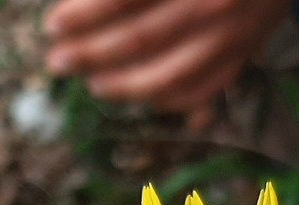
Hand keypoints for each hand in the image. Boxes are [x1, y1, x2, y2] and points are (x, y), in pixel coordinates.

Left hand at [44, 0, 292, 120]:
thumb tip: (86, 2)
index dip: (83, 14)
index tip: (53, 25)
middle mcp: (211, 5)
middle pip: (139, 40)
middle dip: (91, 55)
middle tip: (58, 61)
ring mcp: (231, 34)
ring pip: (169, 77)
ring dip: (124, 87)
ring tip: (95, 85)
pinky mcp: (244, 52)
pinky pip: (203, 90)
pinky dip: (170, 101)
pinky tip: (144, 98)